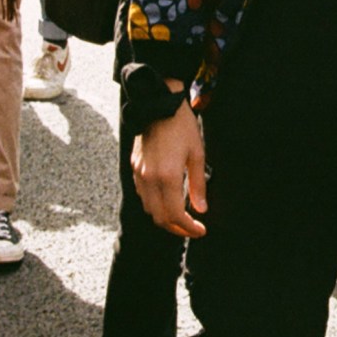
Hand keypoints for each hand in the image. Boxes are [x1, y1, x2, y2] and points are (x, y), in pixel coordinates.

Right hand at [132, 99, 207, 236]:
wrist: (158, 105)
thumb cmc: (182, 127)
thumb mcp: (197, 154)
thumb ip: (198, 185)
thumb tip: (201, 209)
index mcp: (168, 176)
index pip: (175, 215)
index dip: (188, 228)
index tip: (200, 231)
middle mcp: (150, 178)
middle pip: (159, 217)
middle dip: (176, 228)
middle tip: (192, 229)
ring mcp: (140, 173)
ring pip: (149, 208)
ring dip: (164, 217)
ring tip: (181, 217)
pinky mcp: (134, 167)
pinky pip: (143, 195)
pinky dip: (155, 204)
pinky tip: (167, 199)